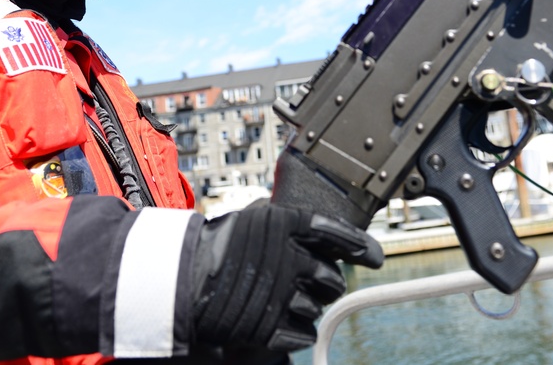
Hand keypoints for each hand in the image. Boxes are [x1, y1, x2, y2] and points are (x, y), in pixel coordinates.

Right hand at [190, 203, 382, 352]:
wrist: (179, 279)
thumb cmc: (215, 247)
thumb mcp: (252, 219)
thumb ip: (284, 222)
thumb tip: (318, 227)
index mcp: (284, 225)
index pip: (335, 233)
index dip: (359, 246)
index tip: (373, 256)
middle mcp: (287, 258)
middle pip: (332, 277)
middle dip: (328, 282)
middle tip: (315, 283)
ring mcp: (280, 293)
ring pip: (318, 307)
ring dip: (308, 307)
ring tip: (284, 300)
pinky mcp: (269, 326)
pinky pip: (303, 333)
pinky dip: (297, 332)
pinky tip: (280, 321)